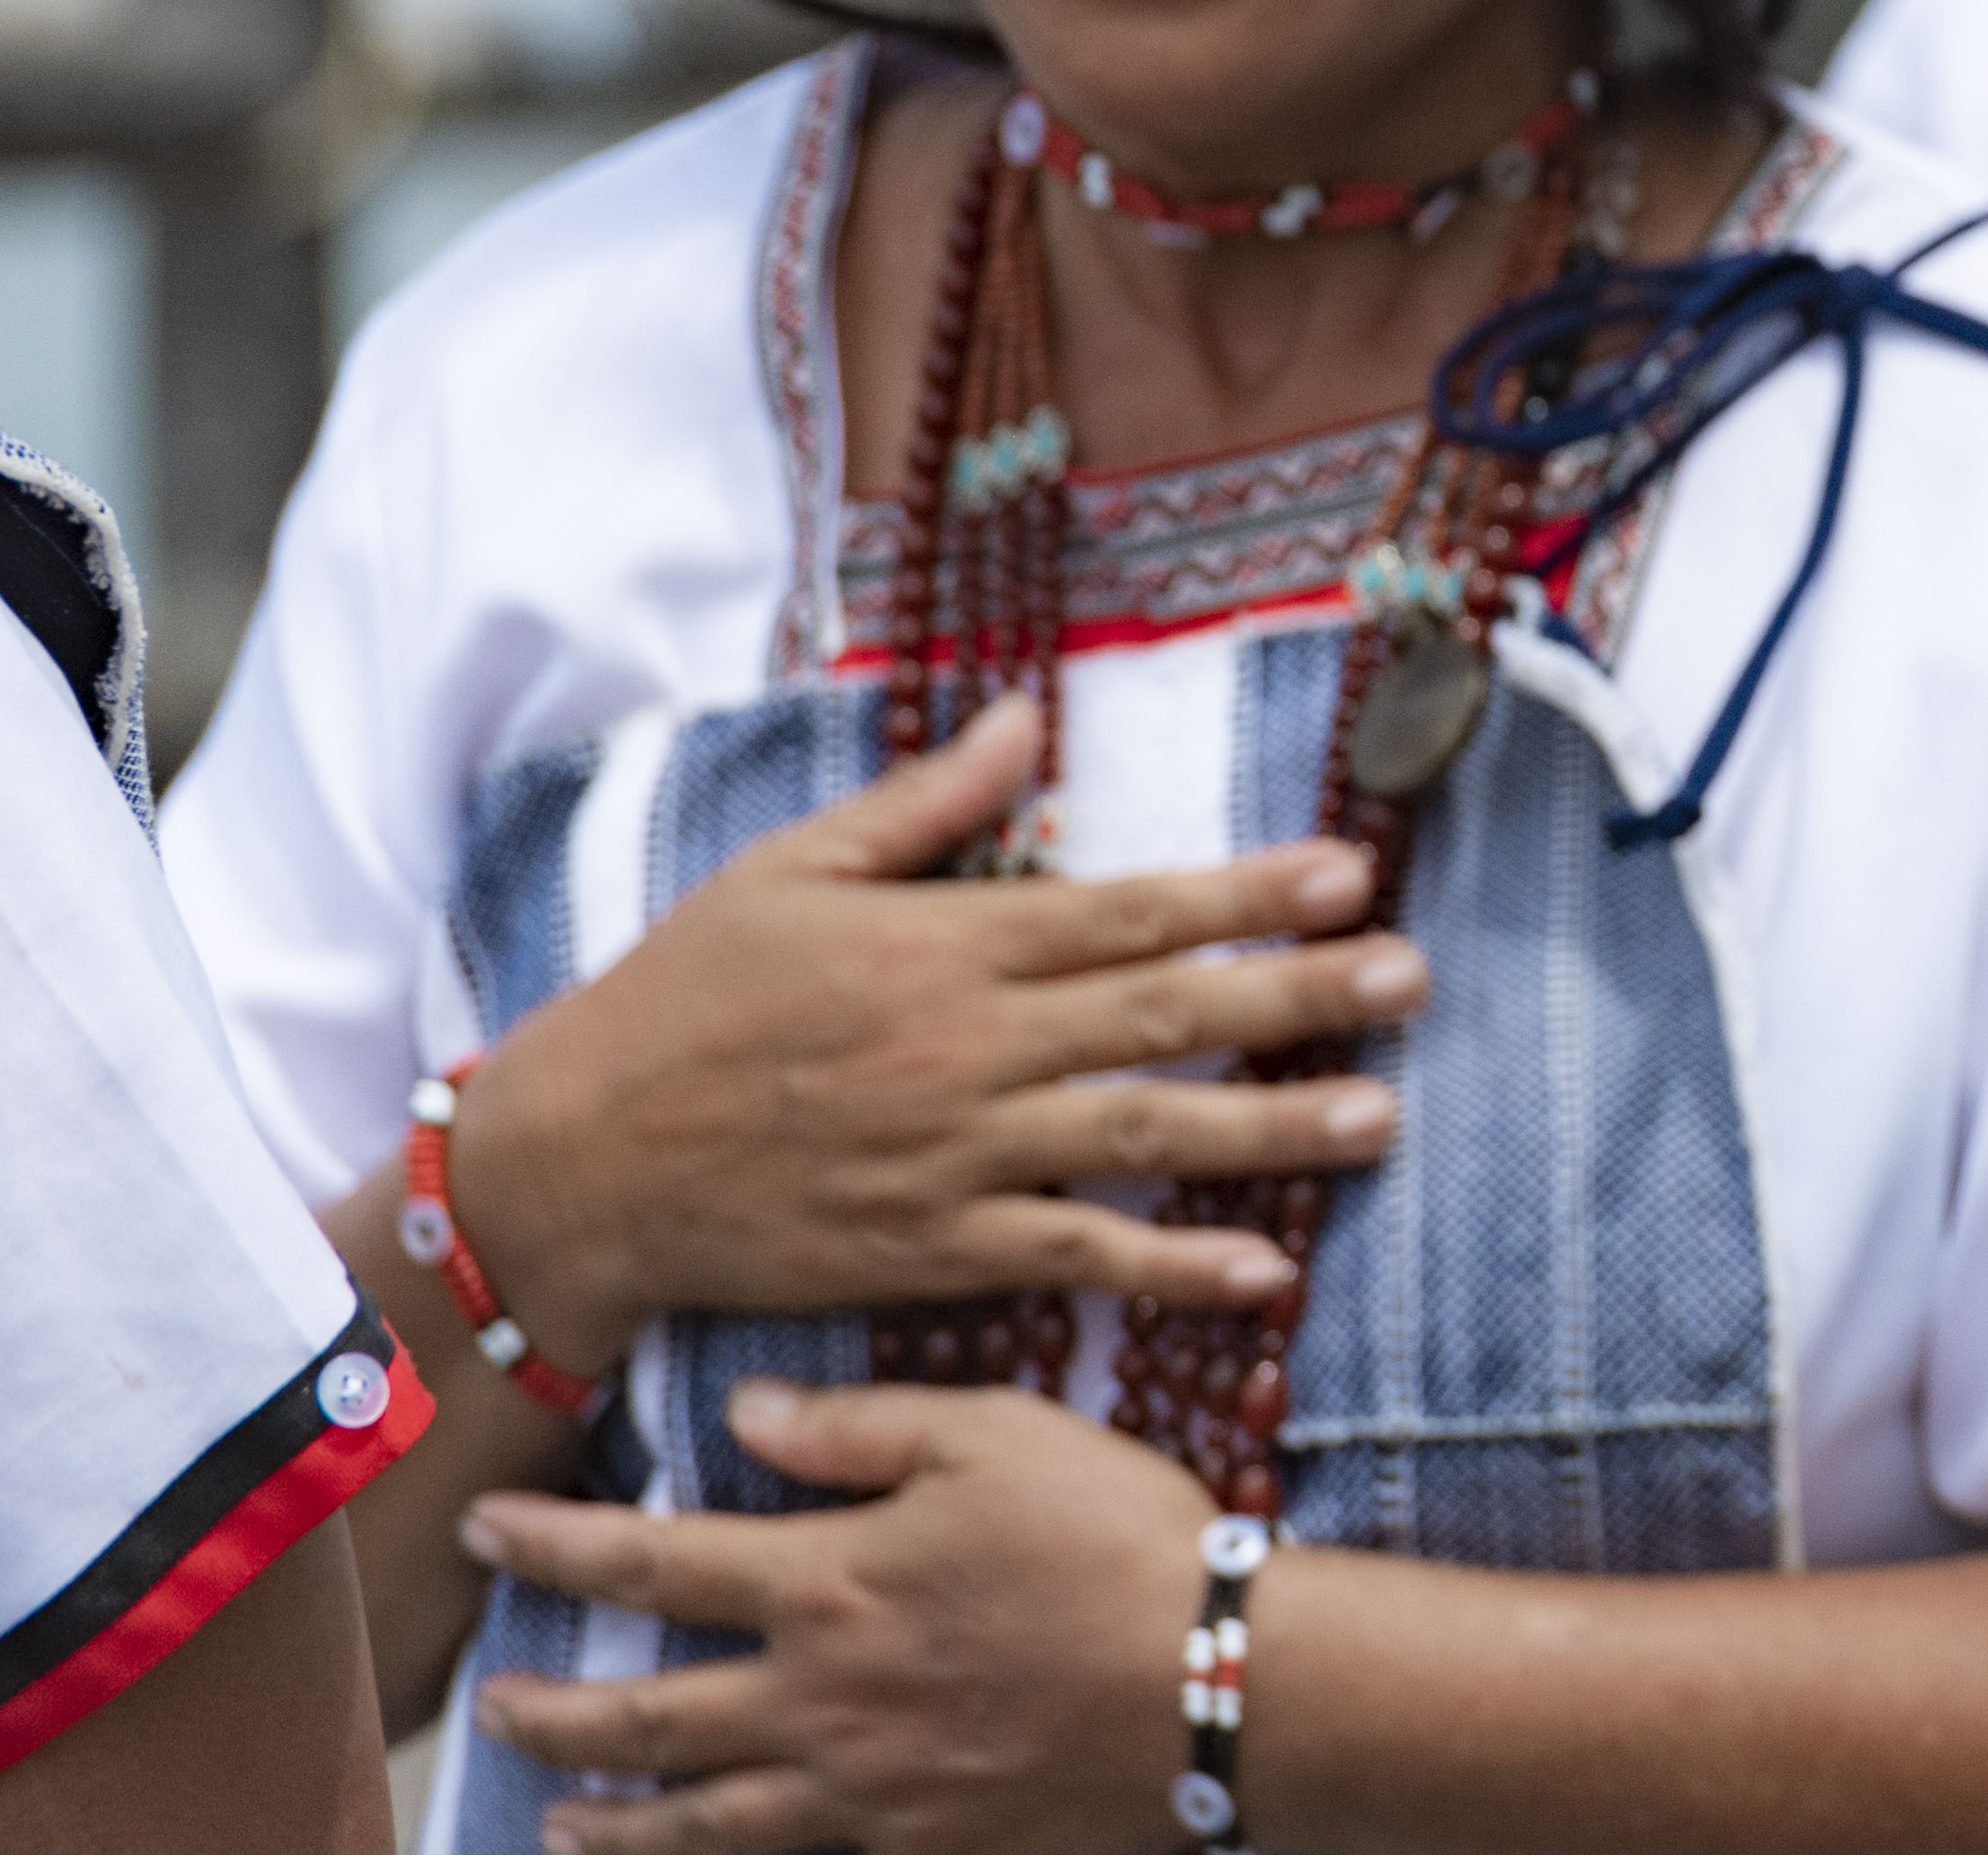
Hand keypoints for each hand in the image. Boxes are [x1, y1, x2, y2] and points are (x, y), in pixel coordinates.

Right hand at [460, 696, 1417, 1360]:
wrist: (576, 1162)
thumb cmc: (683, 998)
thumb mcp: (790, 870)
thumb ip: (924, 805)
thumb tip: (1027, 717)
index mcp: (942, 946)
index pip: (1125, 911)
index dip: (1244, 893)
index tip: (1353, 872)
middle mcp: (967, 1049)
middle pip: (1160, 1018)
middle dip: (1297, 998)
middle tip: (1412, 981)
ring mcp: (955, 1158)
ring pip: (1138, 1138)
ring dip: (1268, 1132)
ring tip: (1380, 1118)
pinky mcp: (931, 1250)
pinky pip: (1072, 1259)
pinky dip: (1168, 1266)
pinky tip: (1261, 1270)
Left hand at [462, 1379, 1212, 1853]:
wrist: (1222, 1683)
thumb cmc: (1118, 1539)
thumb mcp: (1000, 1436)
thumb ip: (864, 1427)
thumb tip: (747, 1414)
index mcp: (829, 1582)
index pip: (652, 1558)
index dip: (556, 1540)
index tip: (486, 1525)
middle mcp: (816, 1698)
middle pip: (642, 1712)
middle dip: (548, 1707)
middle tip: (491, 1701)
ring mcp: (859, 1790)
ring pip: (694, 1820)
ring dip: (611, 1817)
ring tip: (559, 1814)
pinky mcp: (914, 1848)